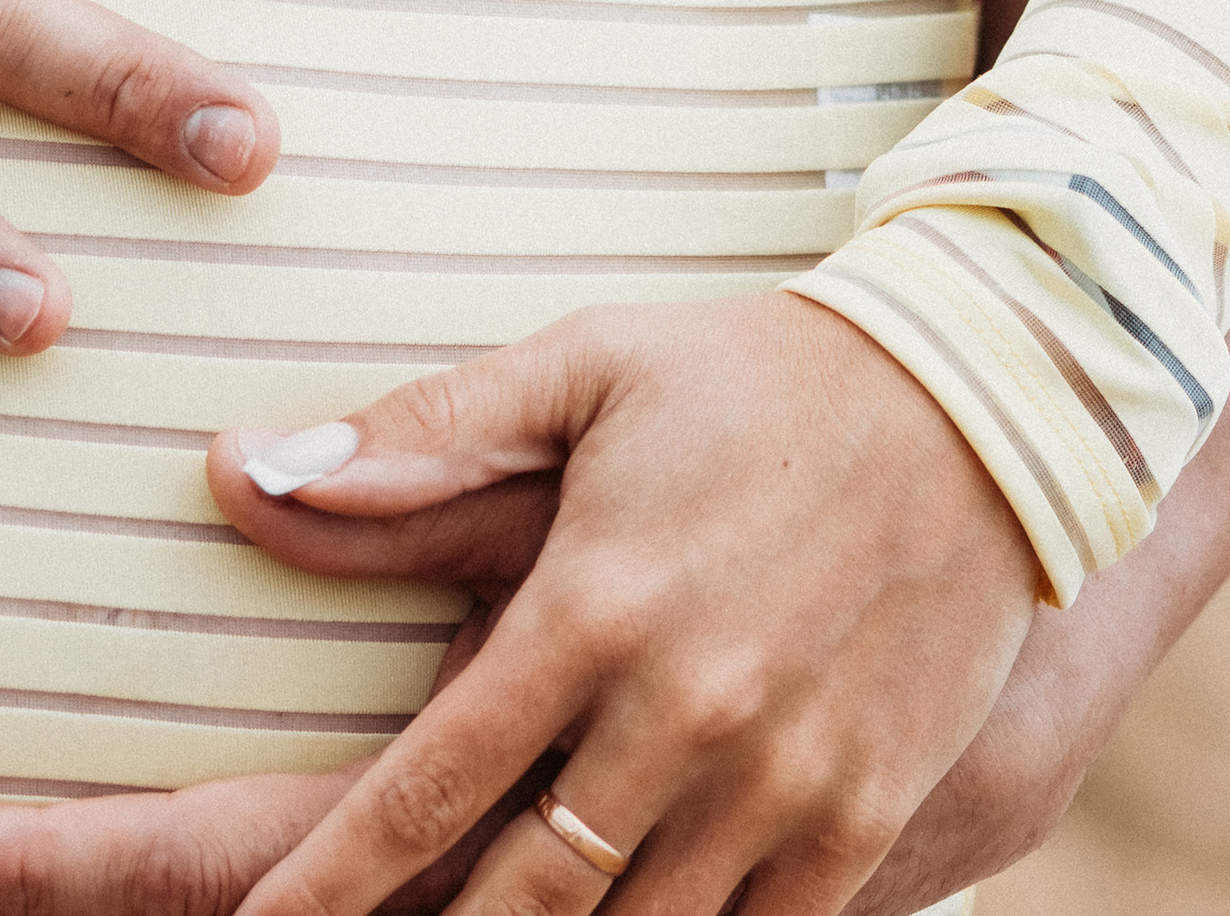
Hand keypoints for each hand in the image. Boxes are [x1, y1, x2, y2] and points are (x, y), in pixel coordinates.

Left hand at [0, 458, 1098, 915]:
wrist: (986, 399)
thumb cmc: (758, 375)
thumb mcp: (588, 367)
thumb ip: (421, 437)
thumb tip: (243, 470)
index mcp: (592, 606)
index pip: (423, 789)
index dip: (322, 886)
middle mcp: (678, 715)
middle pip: (513, 906)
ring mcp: (779, 784)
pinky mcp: (860, 821)